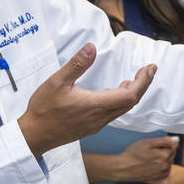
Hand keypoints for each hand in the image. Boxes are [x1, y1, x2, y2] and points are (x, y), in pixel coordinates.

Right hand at [18, 43, 154, 155]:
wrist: (34, 136)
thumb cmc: (43, 109)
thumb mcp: (57, 82)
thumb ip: (76, 64)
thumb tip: (92, 47)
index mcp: (95, 105)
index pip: (130, 95)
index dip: (143, 81)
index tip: (149, 68)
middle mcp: (100, 117)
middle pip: (131, 102)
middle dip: (143, 84)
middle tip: (148, 69)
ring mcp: (97, 124)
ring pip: (123, 108)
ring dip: (133, 93)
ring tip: (136, 78)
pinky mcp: (92, 127)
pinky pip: (114, 113)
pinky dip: (121, 101)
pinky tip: (116, 91)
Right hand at [116, 136, 178, 181]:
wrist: (123, 167)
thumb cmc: (134, 153)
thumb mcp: (148, 142)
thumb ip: (164, 141)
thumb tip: (176, 139)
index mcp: (164, 155)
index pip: (173, 147)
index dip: (165, 144)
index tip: (156, 145)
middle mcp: (165, 166)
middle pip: (171, 155)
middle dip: (165, 152)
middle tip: (151, 151)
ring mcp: (161, 173)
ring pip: (168, 163)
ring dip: (163, 160)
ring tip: (150, 158)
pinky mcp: (157, 178)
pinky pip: (163, 170)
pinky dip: (159, 167)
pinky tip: (151, 165)